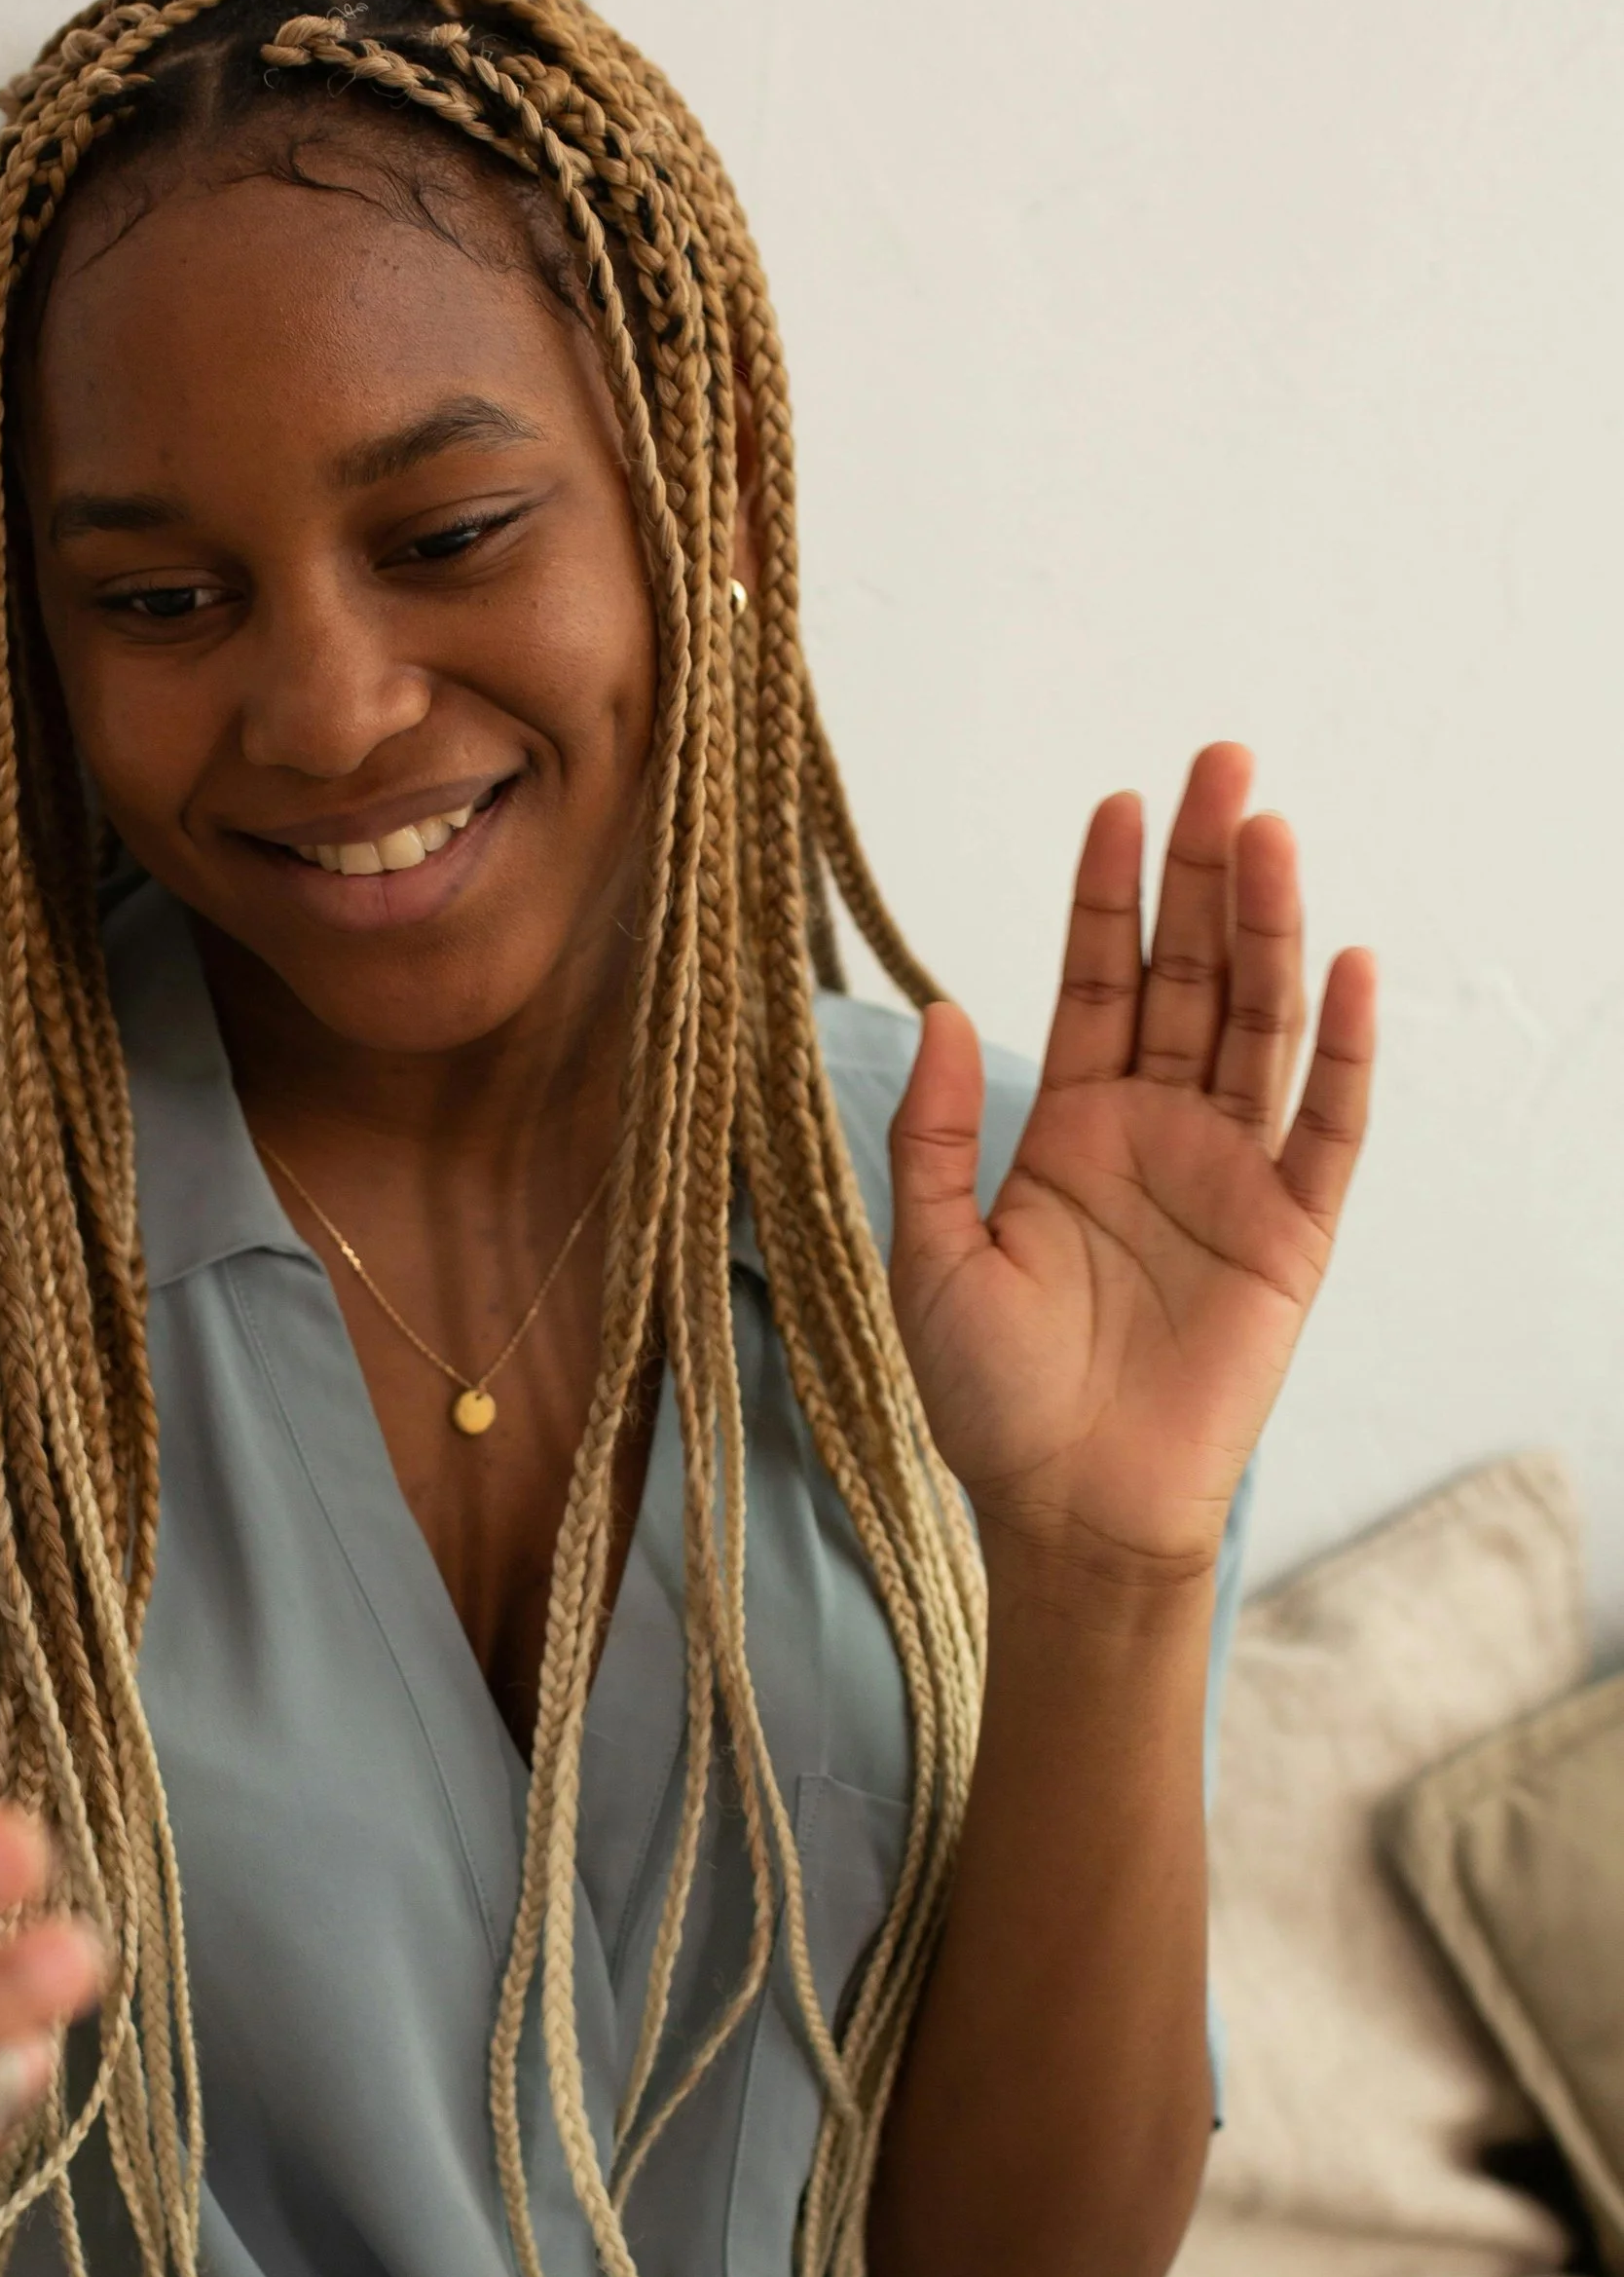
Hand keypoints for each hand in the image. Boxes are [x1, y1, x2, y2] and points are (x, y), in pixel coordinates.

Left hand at [885, 744, 1375, 1586]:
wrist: (1068, 1513)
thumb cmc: (991, 1400)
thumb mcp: (932, 1256)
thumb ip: (936, 1133)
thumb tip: (938, 1005)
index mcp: (1071, 1130)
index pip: (1101, 982)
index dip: (1111, 895)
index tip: (1120, 803)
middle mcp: (1157, 1133)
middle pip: (1190, 975)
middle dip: (1204, 871)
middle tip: (1221, 763)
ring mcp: (1230, 1175)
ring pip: (1257, 1023)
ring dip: (1267, 928)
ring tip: (1268, 829)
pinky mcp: (1290, 1232)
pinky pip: (1326, 1126)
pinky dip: (1339, 1048)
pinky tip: (1344, 964)